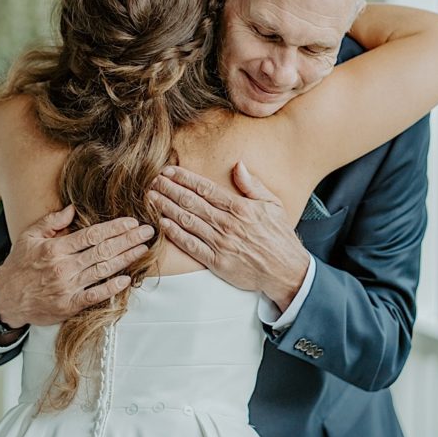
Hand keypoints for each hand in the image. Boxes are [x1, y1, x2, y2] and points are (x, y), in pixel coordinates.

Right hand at [0, 205, 153, 329]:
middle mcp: (64, 268)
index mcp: (56, 249)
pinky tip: (127, 278)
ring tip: (143, 249)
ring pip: (104, 270)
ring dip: (127, 259)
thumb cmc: (19, 264)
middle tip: (148, 232)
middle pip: (103, 250)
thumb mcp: (29, 236)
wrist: (6, 299)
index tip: (132, 221)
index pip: (92, 235)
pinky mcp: (70, 305)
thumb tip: (74, 207)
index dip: (115, 227)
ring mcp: (68, 288)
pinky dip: (112, 287)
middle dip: (129, 239)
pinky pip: (96, 295)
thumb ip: (52, 221)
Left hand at [148, 162, 308, 311]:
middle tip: (152, 180)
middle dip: (170, 189)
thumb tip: (238, 165)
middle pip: (191, 202)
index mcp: (240, 208)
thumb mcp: (272, 205)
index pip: (206, 188)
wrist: (286, 271)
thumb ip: (252, 185)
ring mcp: (221, 243)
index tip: (169, 170)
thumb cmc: (279, 236)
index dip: (184, 178)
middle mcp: (227, 224)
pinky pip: (191, 245)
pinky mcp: (217, 262)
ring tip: (151, 197)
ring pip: (187, 221)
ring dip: (167, 207)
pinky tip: (162, 224)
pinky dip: (175, 234)